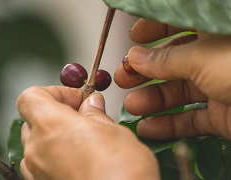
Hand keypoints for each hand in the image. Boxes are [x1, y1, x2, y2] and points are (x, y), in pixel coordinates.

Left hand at [17, 86, 159, 179]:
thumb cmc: (121, 173)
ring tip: (83, 136)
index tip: (76, 99)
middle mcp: (37, 149)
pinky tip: (79, 155)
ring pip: (38, 140)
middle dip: (57, 111)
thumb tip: (92, 104)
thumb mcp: (113, 131)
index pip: (32, 96)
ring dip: (57, 132)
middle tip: (82, 114)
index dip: (55, 92)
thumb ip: (96, 114)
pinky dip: (56, 152)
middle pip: (34, 117)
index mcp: (52, 125)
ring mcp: (37, 170)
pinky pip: (42, 160)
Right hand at [114, 18, 230, 140]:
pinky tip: (149, 127)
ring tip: (132, 105)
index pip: (178, 24)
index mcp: (214, 34)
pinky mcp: (222, 114)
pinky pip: (191, 119)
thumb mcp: (204, 58)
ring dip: (152, 100)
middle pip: (172, 62)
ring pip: (178, 92)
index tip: (133, 38)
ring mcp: (218, 87)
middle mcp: (215, 58)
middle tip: (123, 77)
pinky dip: (169, 125)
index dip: (153, 30)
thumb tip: (136, 57)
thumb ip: (167, 59)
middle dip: (144, 70)